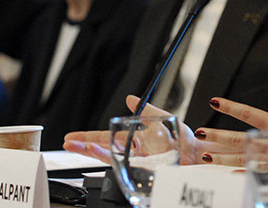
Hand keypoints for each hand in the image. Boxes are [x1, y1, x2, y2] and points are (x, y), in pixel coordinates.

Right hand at [63, 95, 235, 164]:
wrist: (200, 153)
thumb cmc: (185, 139)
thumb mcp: (164, 118)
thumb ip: (146, 109)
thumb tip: (131, 98)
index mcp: (137, 140)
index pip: (108, 137)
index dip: (90, 136)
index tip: (72, 136)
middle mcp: (134, 152)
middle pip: (104, 148)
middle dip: (84, 145)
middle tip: (67, 142)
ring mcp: (138, 161)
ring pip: (109, 157)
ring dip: (92, 150)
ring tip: (77, 145)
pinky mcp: (143, 168)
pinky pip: (123, 163)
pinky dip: (109, 158)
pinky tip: (98, 152)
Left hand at [196, 70, 267, 173]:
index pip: (250, 114)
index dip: (231, 106)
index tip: (214, 101)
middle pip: (239, 139)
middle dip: (217, 136)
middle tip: (199, 132)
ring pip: (240, 158)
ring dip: (220, 156)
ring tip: (203, 154)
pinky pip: (251, 174)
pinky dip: (236, 173)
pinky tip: (224, 173)